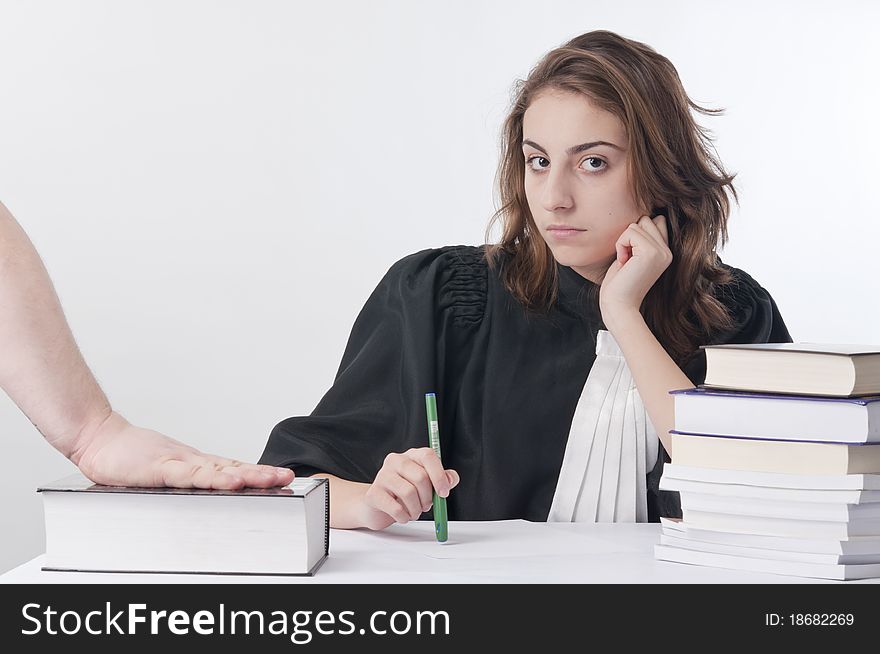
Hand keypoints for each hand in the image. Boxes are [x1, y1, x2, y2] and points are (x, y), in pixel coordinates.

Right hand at [70, 411, 294, 488]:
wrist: (101, 440)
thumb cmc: (130, 458)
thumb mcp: (165, 473)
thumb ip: (185, 482)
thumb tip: (207, 494)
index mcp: (196, 464)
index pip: (234, 468)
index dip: (258, 473)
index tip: (282, 477)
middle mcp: (194, 461)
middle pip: (235, 467)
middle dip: (263, 474)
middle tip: (288, 477)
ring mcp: (179, 463)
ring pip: (219, 470)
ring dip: (247, 475)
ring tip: (270, 479)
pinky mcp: (162, 468)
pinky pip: (192, 475)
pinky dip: (213, 478)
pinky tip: (231, 480)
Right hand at [359, 447, 459, 530]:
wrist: (378, 507)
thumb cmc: (406, 494)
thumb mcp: (428, 485)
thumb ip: (443, 480)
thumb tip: (451, 478)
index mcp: (412, 455)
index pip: (428, 455)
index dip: (439, 475)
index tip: (444, 493)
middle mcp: (396, 460)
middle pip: (420, 477)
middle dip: (428, 498)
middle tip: (426, 506)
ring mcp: (382, 475)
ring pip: (409, 493)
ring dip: (416, 509)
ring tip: (414, 512)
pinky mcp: (373, 493)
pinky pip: (396, 508)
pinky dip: (404, 517)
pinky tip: (403, 516)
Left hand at [599, 214, 671, 325]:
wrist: (619, 306)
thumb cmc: (619, 284)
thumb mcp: (632, 256)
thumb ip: (641, 239)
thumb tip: (646, 217)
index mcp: (665, 252)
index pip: (657, 221)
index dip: (638, 233)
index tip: (630, 254)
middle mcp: (667, 252)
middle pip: (647, 219)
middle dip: (630, 235)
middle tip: (627, 259)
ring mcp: (662, 252)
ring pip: (638, 223)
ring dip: (623, 241)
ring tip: (625, 261)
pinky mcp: (651, 252)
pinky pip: (630, 231)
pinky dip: (620, 244)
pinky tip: (623, 262)